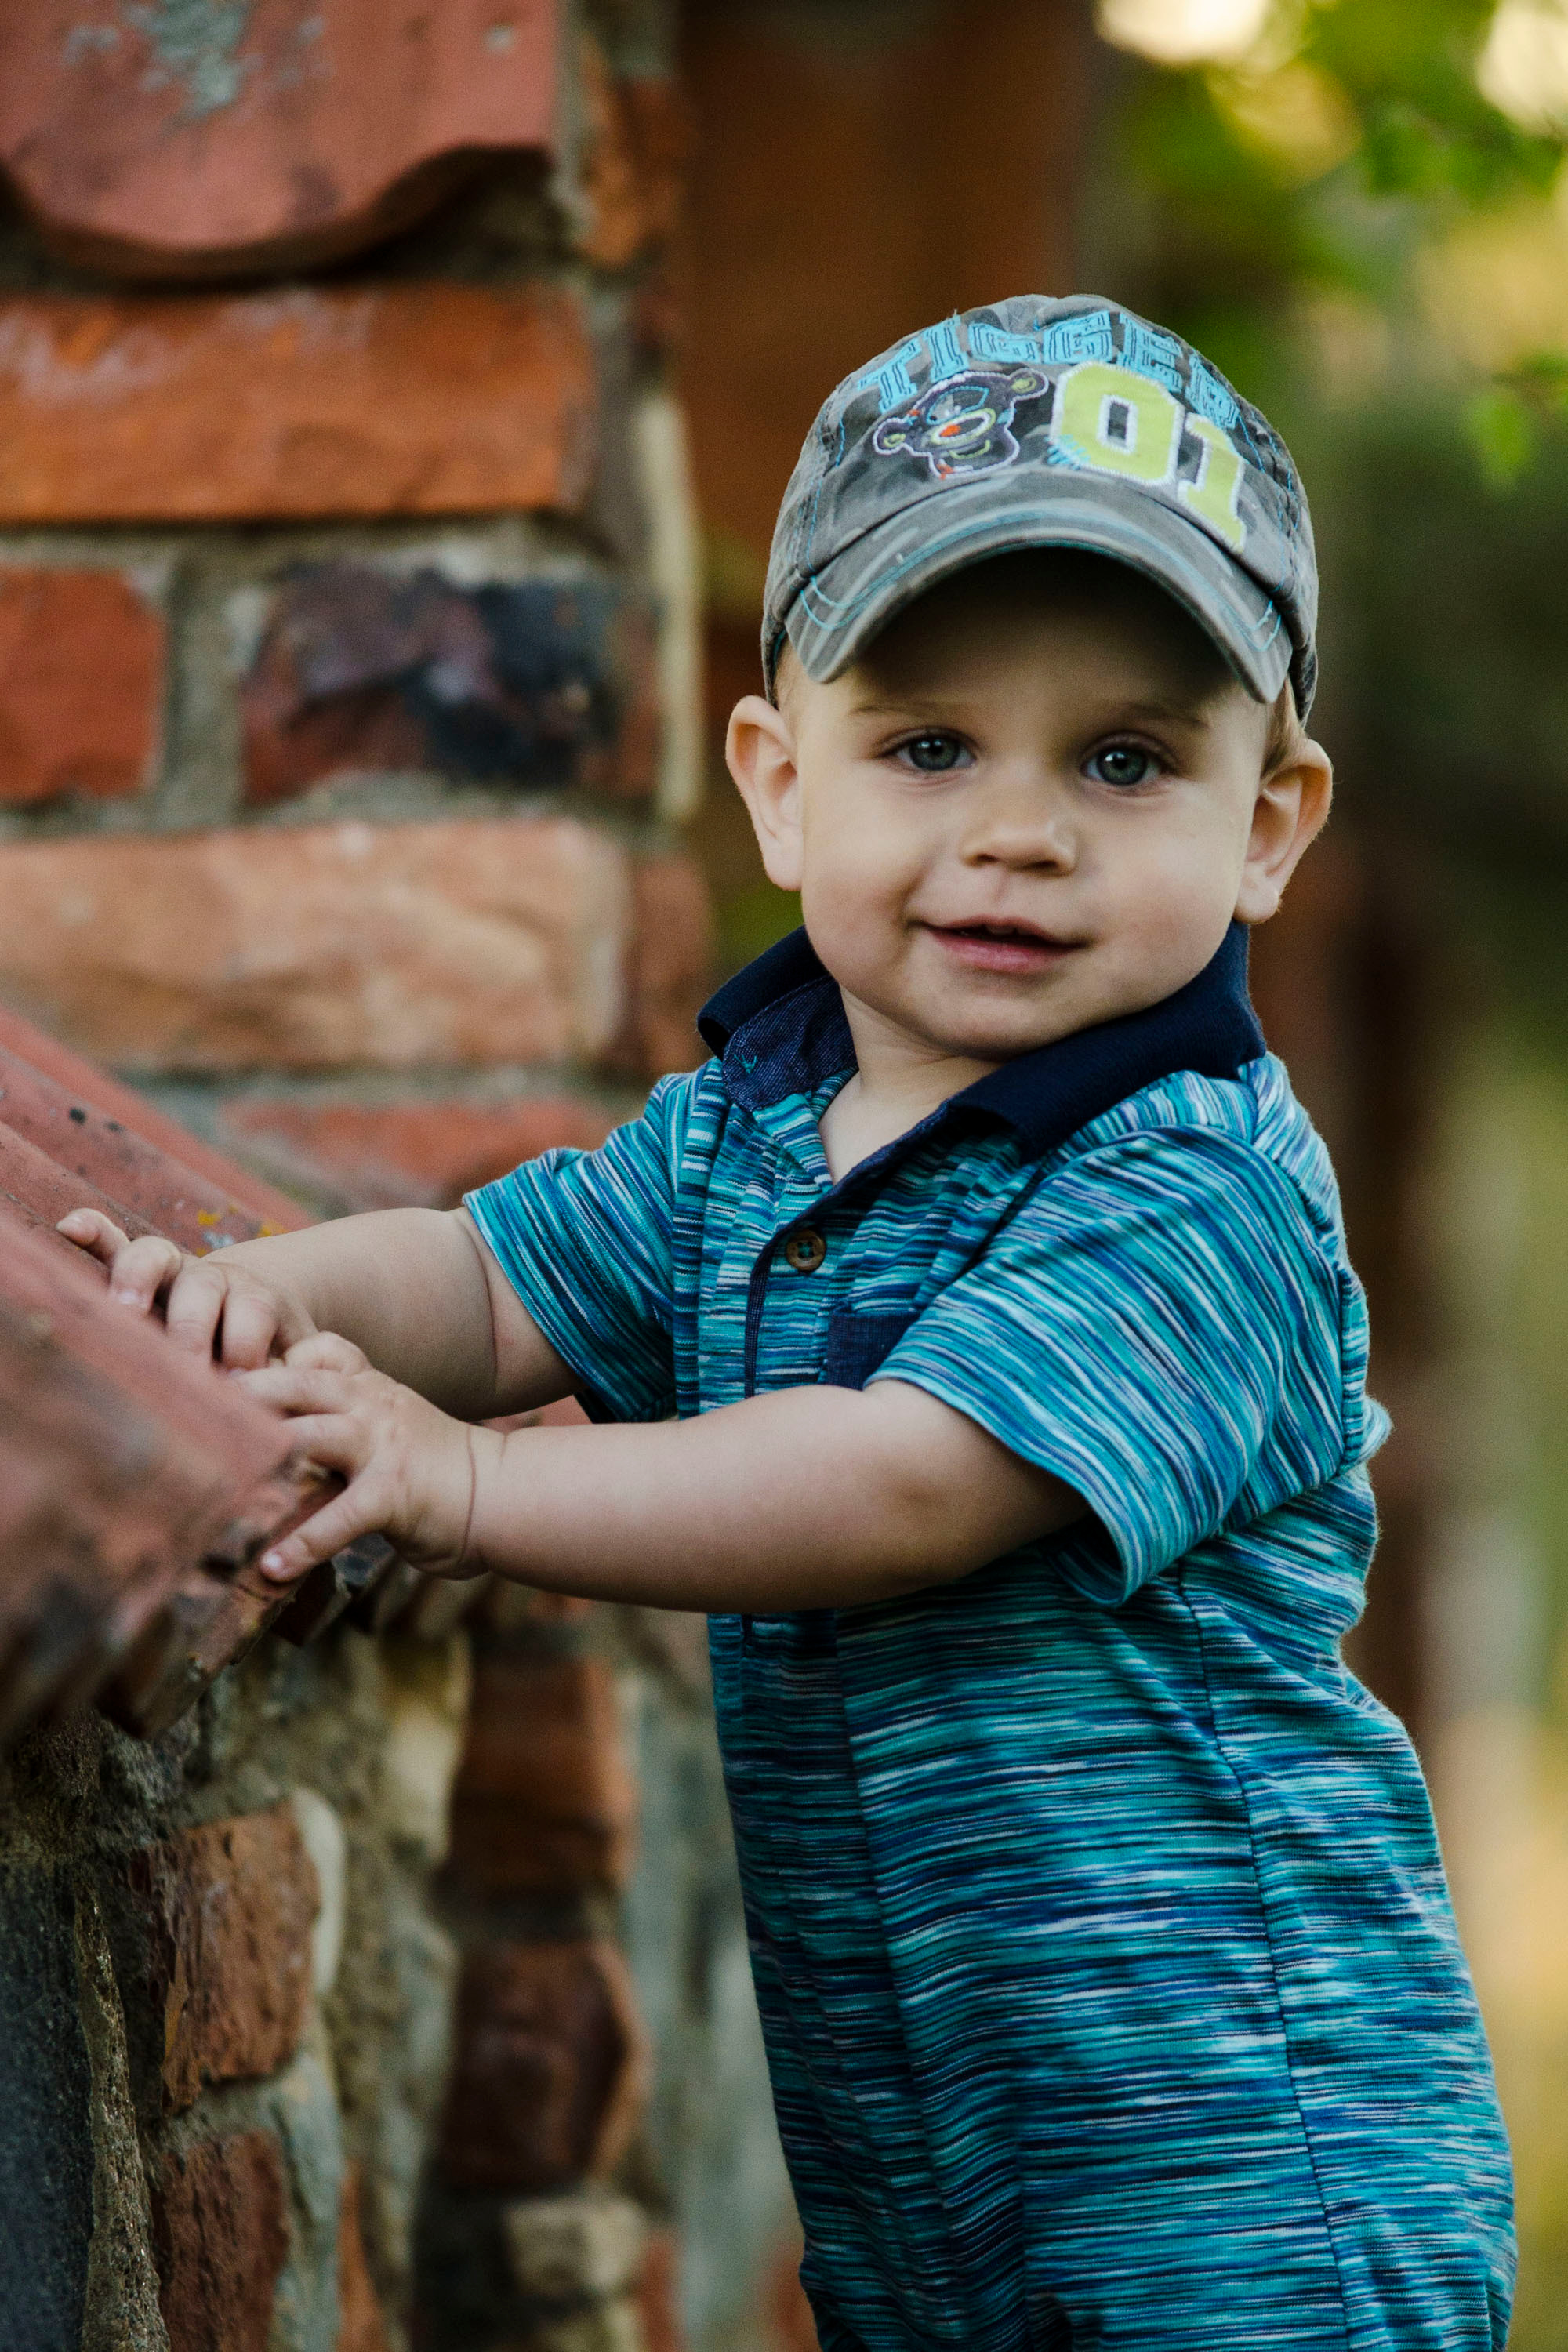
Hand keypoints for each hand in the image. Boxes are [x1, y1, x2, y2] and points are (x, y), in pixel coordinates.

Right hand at [57, 1208, 316, 1366]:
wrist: (260, 1321)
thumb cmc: (274, 1361)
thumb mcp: (294, 1369)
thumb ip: (290, 1381)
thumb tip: (278, 1407)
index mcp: (257, 1298)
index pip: (253, 1310)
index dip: (246, 1342)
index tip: (239, 1381)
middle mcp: (213, 1278)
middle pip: (202, 1287)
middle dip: (191, 1327)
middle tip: (184, 1364)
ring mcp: (173, 1272)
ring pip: (154, 1258)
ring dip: (138, 1279)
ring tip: (123, 1308)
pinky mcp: (135, 1274)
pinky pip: (113, 1247)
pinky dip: (96, 1234)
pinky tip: (72, 1227)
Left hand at [237, 1333, 493, 1582]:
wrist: (502, 1495)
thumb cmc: (435, 1467)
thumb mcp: (391, 1423)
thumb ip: (343, 1417)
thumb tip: (276, 1433)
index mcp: (370, 1387)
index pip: (319, 1352)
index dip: (271, 1358)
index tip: (220, 1373)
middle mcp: (374, 1405)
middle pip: (301, 1383)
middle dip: (247, 1391)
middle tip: (190, 1407)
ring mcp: (384, 1446)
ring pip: (313, 1435)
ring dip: (263, 1457)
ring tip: (215, 1480)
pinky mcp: (395, 1493)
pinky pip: (340, 1517)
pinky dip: (303, 1544)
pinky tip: (270, 1568)